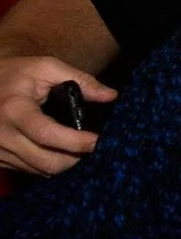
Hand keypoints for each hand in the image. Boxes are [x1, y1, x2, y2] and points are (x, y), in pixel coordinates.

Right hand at [0, 56, 113, 174]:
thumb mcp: (46, 67)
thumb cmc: (15, 73)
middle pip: (47, 162)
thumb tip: (111, 96)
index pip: (47, 134)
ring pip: (40, 171)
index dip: (76, 142)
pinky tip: (58, 152)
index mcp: (14, 110)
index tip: (98, 141)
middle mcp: (2, 135)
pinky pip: (29, 171)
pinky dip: (48, 165)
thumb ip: (81, 80)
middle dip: (76, 158)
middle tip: (92, 146)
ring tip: (77, 148)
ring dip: (64, 164)